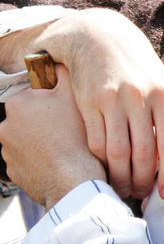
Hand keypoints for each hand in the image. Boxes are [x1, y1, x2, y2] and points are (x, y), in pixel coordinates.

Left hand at [0, 65, 105, 207]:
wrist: (74, 182)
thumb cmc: (77, 138)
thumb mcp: (76, 97)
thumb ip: (64, 75)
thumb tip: (58, 61)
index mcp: (18, 104)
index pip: (35, 95)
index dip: (54, 101)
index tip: (67, 110)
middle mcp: (6, 127)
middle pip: (30, 118)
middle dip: (46, 122)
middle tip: (69, 129)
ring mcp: (8, 152)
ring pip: (28, 140)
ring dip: (43, 141)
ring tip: (66, 147)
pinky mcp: (14, 172)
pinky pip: (29, 160)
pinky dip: (42, 160)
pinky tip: (60, 161)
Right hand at [31, 9, 163, 200]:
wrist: (97, 36)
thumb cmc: (134, 65)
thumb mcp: (157, 81)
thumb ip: (163, 114)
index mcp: (163, 93)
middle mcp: (138, 97)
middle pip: (143, 152)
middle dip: (144, 181)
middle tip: (142, 195)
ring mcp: (112, 100)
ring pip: (117, 152)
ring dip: (121, 177)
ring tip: (123, 190)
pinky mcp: (87, 103)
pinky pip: (95, 142)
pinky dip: (100, 162)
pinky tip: (104, 171)